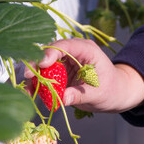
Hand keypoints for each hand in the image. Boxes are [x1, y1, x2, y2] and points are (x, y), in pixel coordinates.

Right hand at [24, 38, 143, 112]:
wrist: (116, 93)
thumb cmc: (112, 90)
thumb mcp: (98, 94)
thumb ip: (80, 95)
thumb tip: (62, 98)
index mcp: (86, 50)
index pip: (65, 45)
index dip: (51, 53)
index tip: (42, 65)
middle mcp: (73, 52)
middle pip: (49, 53)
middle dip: (36, 64)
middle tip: (27, 77)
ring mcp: (65, 62)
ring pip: (43, 65)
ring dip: (34, 76)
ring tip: (27, 89)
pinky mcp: (60, 73)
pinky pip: (45, 76)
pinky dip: (38, 84)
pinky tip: (31, 93)